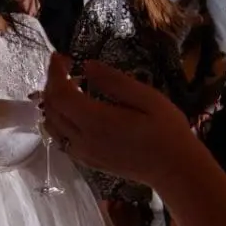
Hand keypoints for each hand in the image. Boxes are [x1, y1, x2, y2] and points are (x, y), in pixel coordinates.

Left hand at [38, 54, 197, 187]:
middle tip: (65, 67)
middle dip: (52, 84)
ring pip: (51, 126)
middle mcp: (83, 139)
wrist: (174, 169)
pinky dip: (58, 121)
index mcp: (97, 121)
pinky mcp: (88, 161)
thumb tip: (87, 66)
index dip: (55, 72)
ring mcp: (83, 153)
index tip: (59, 55)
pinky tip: (73, 112)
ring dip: (52, 103)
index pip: (60, 93)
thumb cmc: (167, 131)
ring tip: (67, 86)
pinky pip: (60, 139)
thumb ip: (114, 81)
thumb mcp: (147, 98)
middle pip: (51, 109)